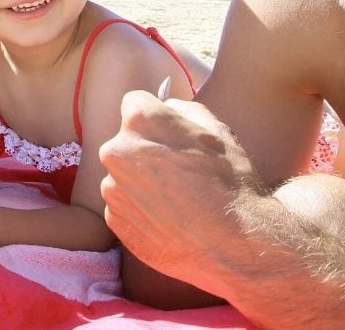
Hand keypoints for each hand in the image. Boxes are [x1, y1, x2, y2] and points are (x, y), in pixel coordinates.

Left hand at [99, 92, 260, 292]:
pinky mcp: (114, 220)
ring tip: (177, 200)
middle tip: (177, 171)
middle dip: (144, 150)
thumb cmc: (228, 181)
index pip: (134, 103)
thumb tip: (165, 108)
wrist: (233, 242)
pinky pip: (123, 206)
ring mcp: (111, 188)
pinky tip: (169, 219)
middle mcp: (115, 150)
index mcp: (140, 120)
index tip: (169, 133)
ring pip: (122, 176)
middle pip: (125, 142)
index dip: (155, 117)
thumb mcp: (215, 129)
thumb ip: (181, 109)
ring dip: (141, 182)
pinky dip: (140, 210)